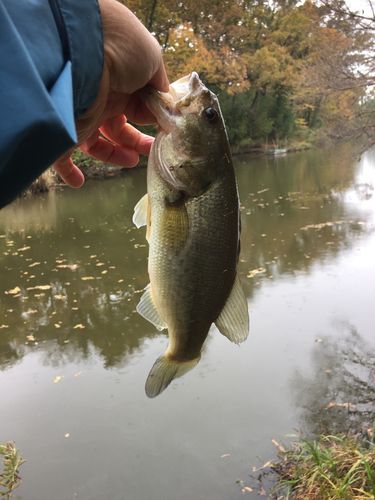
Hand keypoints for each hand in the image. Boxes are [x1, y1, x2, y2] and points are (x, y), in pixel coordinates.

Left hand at [53, 0, 168, 186]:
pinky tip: (79, 182)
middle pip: (118, 127)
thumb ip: (160, 82)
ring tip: (131, 161)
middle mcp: (99, 100)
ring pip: (96, 144)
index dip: (151, 119)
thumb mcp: (152, 59)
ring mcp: (79, 117)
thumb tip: (165, 101)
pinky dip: (69, 172)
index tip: (165, 131)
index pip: (136, 106)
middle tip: (151, 150)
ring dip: (114, 156)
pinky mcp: (63, 135)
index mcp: (120, 84)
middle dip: (136, 141)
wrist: (81, 55)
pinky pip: (60, 158)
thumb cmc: (120, 51)